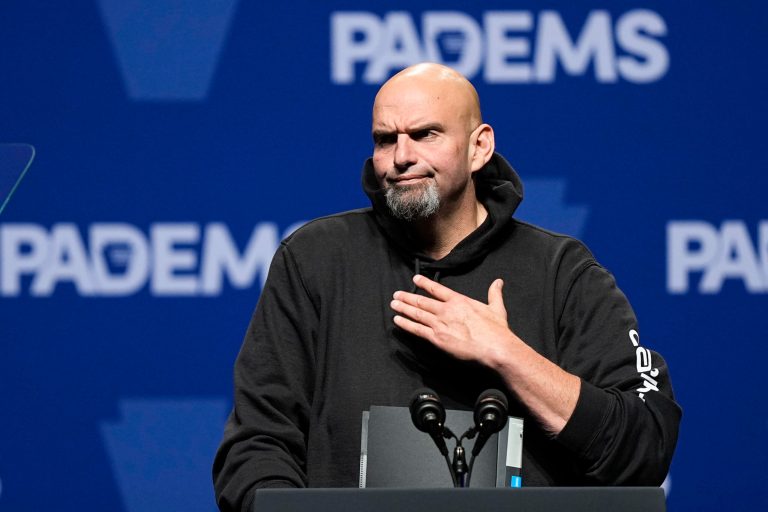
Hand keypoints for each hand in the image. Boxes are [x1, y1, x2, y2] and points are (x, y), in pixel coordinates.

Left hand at [390, 274, 515, 367]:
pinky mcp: (437, 338)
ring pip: (417, 313)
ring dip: (404, 308)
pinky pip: (417, 329)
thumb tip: (498, 281)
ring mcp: (440, 324)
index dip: (424, 283)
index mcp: (459, 301)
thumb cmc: (496, 330)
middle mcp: (446, 310)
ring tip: (394, 304)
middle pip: (422, 301)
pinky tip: (398, 320)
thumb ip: (494, 293)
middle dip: (407, 297)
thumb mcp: (497, 308)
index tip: (415, 279)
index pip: (437, 289)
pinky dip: (406, 324)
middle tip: (396, 294)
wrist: (495, 347)